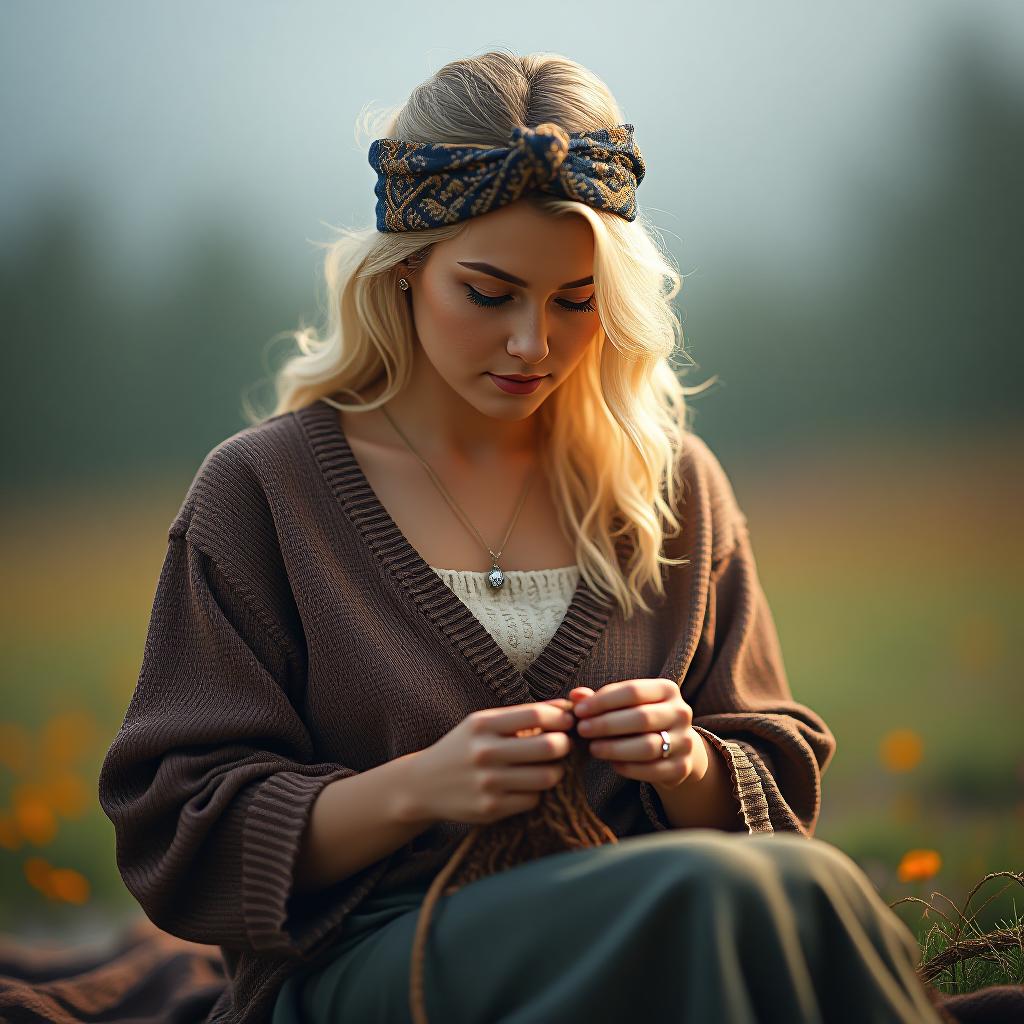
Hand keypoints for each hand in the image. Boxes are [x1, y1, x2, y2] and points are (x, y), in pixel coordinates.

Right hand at [411, 698, 576, 826]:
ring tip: (548, 768)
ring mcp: (487, 782)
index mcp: (483, 724)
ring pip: (546, 777)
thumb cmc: (463, 748)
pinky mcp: (490, 808)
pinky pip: (533, 800)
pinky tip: (526, 786)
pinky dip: (536, 793)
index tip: (568, 723)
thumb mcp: (483, 723)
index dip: (561, 719)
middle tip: (561, 747)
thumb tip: (566, 708)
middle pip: (549, 747)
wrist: (423, 784)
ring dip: (555, 772)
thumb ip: (522, 715)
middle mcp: (485, 752)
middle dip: (564, 746)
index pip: (537, 716)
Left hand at [569, 679, 704, 787]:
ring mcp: (684, 741)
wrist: (674, 747)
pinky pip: (653, 770)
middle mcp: (681, 712)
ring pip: (648, 746)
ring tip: (593, 748)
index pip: (633, 690)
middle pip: (641, 717)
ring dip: (615, 748)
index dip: (603, 700)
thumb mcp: (625, 704)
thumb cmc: (640, 719)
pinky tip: (612, 764)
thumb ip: (600, 699)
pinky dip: (629, 768)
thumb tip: (575, 695)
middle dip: (606, 724)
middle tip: (582, 730)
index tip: (579, 711)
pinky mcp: (682, 767)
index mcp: (667, 689)